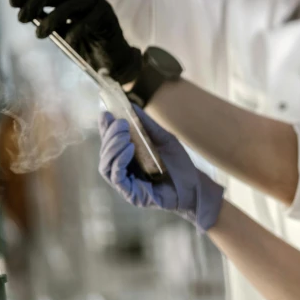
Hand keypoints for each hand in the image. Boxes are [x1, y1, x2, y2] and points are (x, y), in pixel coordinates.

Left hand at [10, 0, 141, 84]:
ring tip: (40, 34)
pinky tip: (69, 42)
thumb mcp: (63, 33)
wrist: (113, 62)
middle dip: (36, 3)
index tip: (12, 3)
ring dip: (51, 19)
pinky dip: (74, 32)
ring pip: (69, 6)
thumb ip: (50, 23)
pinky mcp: (108, 16)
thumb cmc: (88, 47)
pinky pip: (86, 22)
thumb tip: (28, 15)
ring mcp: (98, 4)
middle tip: (22, 18)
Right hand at [98, 105, 223, 232]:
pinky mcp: (130, 194)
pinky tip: (130, 149)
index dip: (105, 128)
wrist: (194, 185)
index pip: (109, 141)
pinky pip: (116, 177)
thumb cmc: (178, 163)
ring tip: (125, 135)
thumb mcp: (163, 139)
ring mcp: (125, 183)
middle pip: (105, 152)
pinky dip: (119, 161)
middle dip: (110, 135)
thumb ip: (147, 125)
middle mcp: (122, 169)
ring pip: (106, 165)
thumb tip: (131, 106)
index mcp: (127, 156)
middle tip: (121, 124)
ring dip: (112, 147)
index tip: (107, 114)